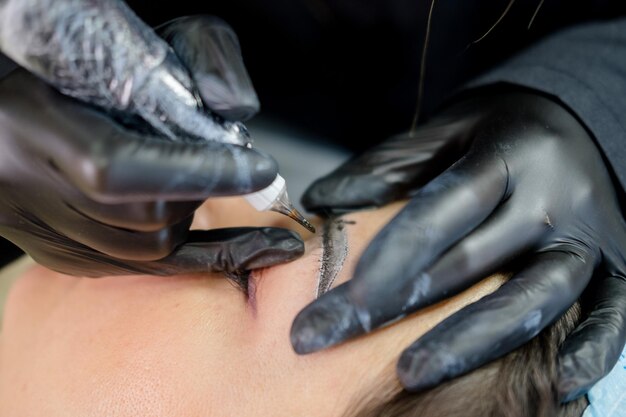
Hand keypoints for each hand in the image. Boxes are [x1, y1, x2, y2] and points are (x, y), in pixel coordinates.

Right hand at [0, 10, 303, 275]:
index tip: (259, 167)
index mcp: (32, 123)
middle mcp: (26, 185)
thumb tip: (235, 107)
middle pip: (143, 218)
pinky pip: (131, 267)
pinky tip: (235, 246)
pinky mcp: (51, 248)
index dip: (198, 172)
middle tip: (229, 167)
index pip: (117, 167)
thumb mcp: (120, 37)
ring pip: (142, 251)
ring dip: (190, 220)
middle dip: (202, 192)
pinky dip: (186, 253)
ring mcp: (36, 226)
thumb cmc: (59, 57)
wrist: (2, 92)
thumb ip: (184, 60)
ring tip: (198, 184)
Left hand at [292, 90, 625, 400]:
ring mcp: (588, 238)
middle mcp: (552, 199)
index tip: (345, 296)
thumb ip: (387, 165)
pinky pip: (614, 315)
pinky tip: (557, 384)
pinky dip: (592, 349)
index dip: (394, 252)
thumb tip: (320, 201)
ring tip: (408, 374)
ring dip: (470, 342)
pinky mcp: (618, 264)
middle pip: (470, 263)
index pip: (445, 209)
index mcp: (508, 157)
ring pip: (531, 299)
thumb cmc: (499, 132)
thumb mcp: (446, 130)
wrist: (579, 125)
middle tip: (329, 335)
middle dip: (396, 306)